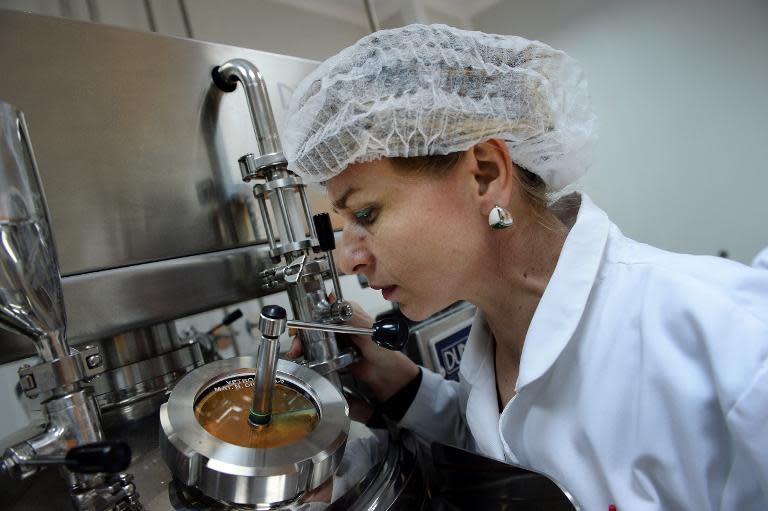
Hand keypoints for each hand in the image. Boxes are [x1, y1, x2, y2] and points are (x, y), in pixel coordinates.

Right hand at [287, 296, 418, 401]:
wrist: (385, 374)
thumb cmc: (382, 349)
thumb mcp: (367, 329)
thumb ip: (350, 315)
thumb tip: (333, 298)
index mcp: (347, 312)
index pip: (322, 307)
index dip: (307, 313)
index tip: (299, 321)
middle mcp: (338, 323)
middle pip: (312, 322)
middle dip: (301, 331)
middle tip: (296, 341)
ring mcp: (334, 338)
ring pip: (311, 337)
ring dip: (301, 343)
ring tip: (297, 352)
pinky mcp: (331, 353)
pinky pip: (315, 351)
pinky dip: (307, 354)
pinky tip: (303, 358)